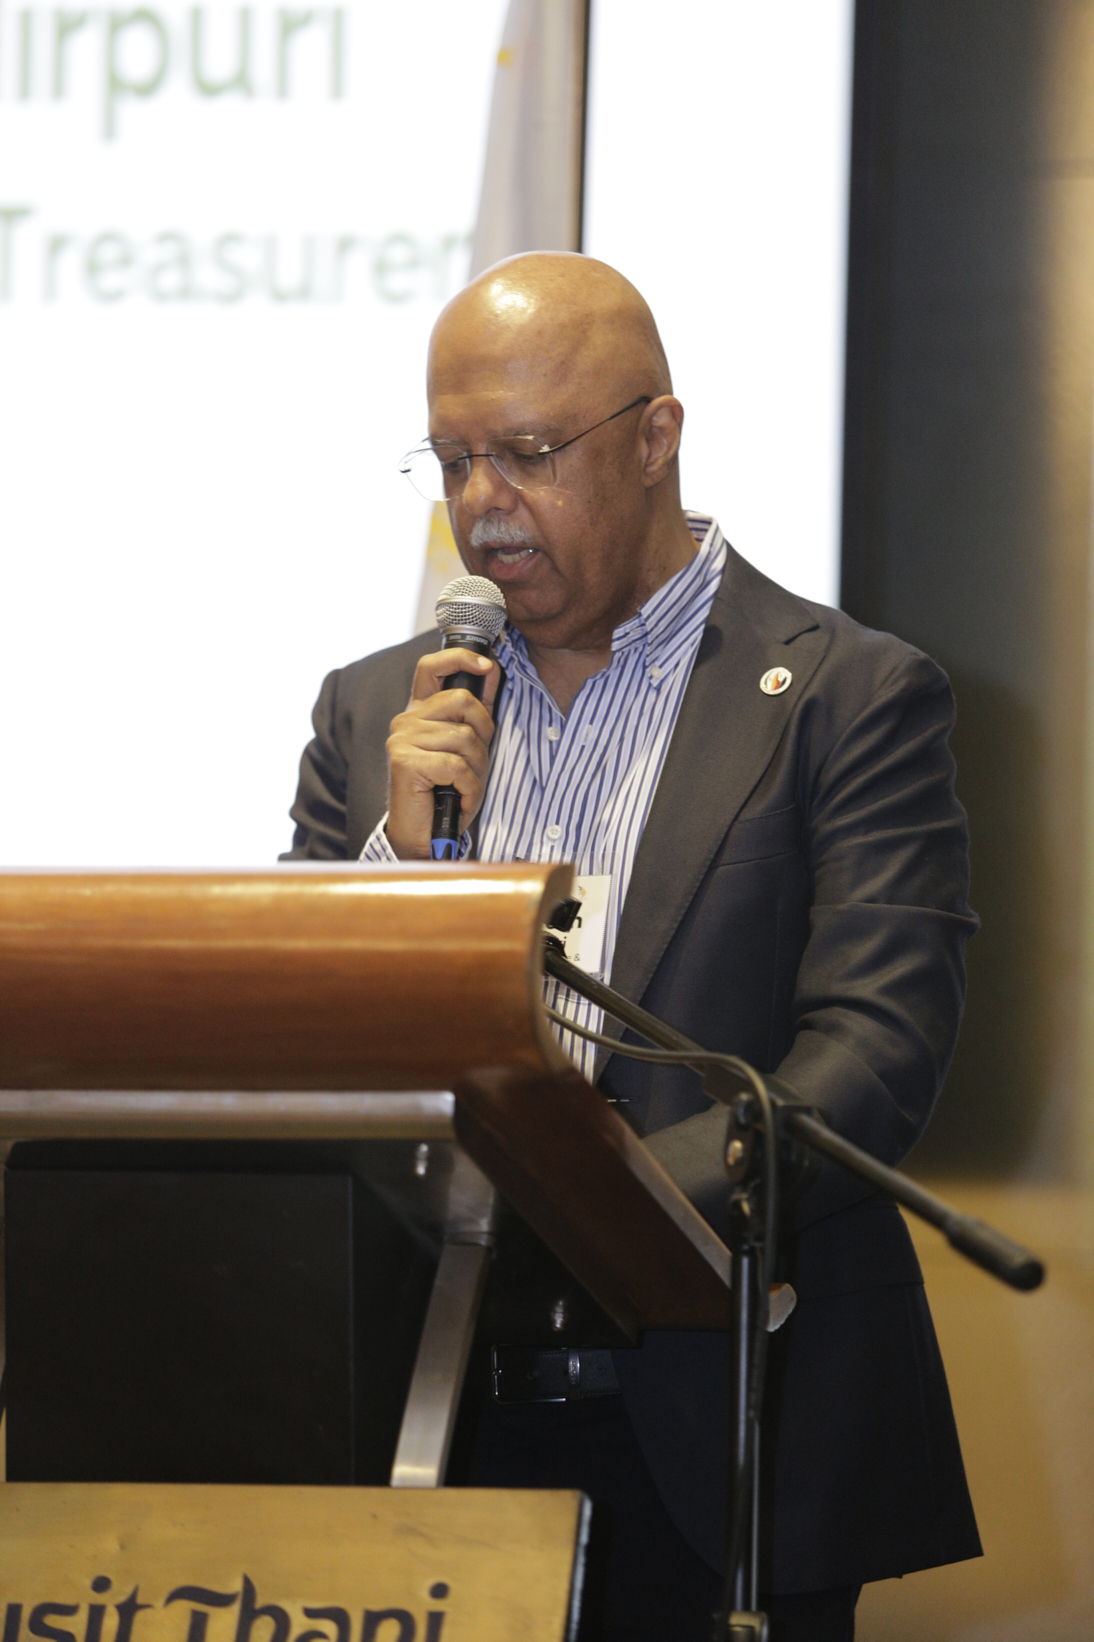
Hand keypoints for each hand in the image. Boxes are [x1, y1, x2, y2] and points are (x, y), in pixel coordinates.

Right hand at [384, 648, 501, 858]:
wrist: (424, 836)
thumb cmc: (446, 792)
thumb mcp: (467, 747)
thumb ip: (476, 710)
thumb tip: (491, 670)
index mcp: (419, 712)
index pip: (431, 667)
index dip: (460, 658)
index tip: (486, 665)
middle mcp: (406, 721)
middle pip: (462, 701)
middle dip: (483, 733)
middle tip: (476, 762)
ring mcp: (402, 740)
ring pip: (464, 737)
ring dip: (477, 769)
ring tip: (464, 786)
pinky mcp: (405, 762)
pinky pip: (457, 766)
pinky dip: (469, 788)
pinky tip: (459, 798)